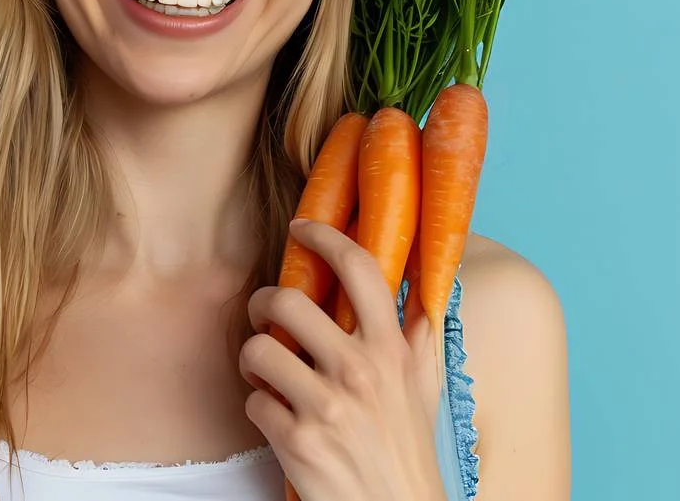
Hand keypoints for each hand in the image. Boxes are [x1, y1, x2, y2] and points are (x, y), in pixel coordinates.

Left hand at [239, 218, 447, 500]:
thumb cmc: (408, 451)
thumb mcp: (423, 388)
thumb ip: (417, 336)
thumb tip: (427, 285)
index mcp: (393, 351)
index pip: (361, 269)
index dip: (325, 236)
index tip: (303, 228)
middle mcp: (361, 371)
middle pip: (288, 300)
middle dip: (265, 304)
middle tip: (266, 317)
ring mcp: (327, 406)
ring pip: (259, 348)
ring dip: (254, 361)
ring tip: (267, 374)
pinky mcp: (298, 441)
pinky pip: (252, 401)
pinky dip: (259, 408)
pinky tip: (278, 419)